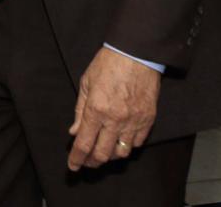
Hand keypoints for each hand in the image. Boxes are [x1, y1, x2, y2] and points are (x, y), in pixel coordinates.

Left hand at [67, 47, 160, 170]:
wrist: (136, 54)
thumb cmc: (108, 64)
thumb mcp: (86, 83)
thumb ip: (80, 110)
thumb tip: (74, 131)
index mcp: (97, 109)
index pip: (84, 143)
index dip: (77, 158)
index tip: (72, 166)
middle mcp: (115, 119)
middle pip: (103, 154)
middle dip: (92, 162)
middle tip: (86, 162)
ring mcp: (134, 121)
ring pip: (122, 153)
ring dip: (110, 156)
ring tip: (102, 152)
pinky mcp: (148, 120)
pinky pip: (137, 143)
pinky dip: (127, 146)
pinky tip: (119, 141)